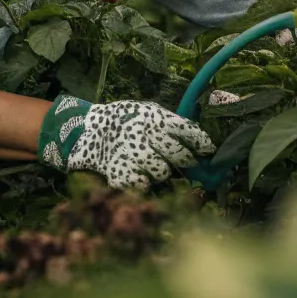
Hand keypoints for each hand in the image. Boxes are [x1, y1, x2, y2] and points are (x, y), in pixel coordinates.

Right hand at [37, 93, 214, 189]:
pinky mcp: (121, 174)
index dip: (202, 142)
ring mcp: (133, 156)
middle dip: (187, 160)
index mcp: (156, 118)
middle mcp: (147, 136)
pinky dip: (142, 181)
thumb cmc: (124, 120)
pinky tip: (135, 171)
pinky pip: (143, 185)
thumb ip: (170, 124)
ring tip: (150, 162)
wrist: (87, 130)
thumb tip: (200, 142)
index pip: (189, 131)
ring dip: (160, 170)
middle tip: (187, 162)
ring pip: (162, 173)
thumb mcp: (147, 112)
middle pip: (180, 155)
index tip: (209, 150)